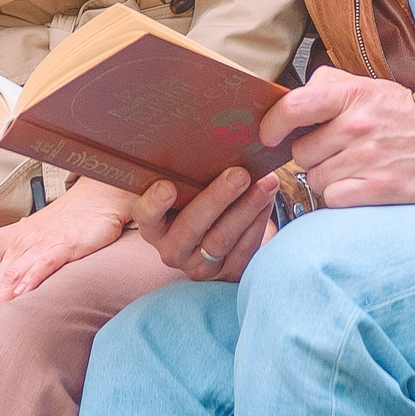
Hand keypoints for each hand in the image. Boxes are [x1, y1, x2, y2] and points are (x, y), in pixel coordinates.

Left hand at [0, 179, 134, 306]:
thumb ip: (16, 265)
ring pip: (13, 275)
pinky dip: (31, 279)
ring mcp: (40, 243)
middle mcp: (18, 241)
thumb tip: (4, 297)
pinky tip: (23, 295)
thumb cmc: (65, 224)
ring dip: (2, 304)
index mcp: (6, 241)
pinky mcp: (64, 244)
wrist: (96, 199)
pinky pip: (43, 263)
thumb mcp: (33, 242)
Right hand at [130, 166, 277, 283]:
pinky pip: (243, 252)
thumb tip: (201, 141)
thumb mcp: (179, 185)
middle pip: (191, 227)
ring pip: (221, 240)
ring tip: (265, 183)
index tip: (167, 186)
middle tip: (239, 174)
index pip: (147, 216)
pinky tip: (268, 200)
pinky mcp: (226, 274)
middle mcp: (171, 249)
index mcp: (152, 224)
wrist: (211, 228)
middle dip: (218, 199)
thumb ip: (180, 171)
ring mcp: (198, 266)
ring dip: (247, 209)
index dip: (155, 204)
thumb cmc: (192, 195)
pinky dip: (258, 223)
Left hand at [259, 68, 414, 208]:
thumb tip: (286, 102)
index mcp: (352, 95)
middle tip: (338, 151)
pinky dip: (341, 196)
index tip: (269, 135)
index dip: (272, 124)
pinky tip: (360, 185)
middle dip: (312, 156)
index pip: (293, 107)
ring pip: (315, 179)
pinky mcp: (380, 189)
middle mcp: (358, 126)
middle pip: (300, 153)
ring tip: (354, 167)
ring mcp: (369, 159)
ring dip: (327, 178)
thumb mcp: (367, 86)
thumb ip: (326, 87)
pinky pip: (333, 199)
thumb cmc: (401, 115)